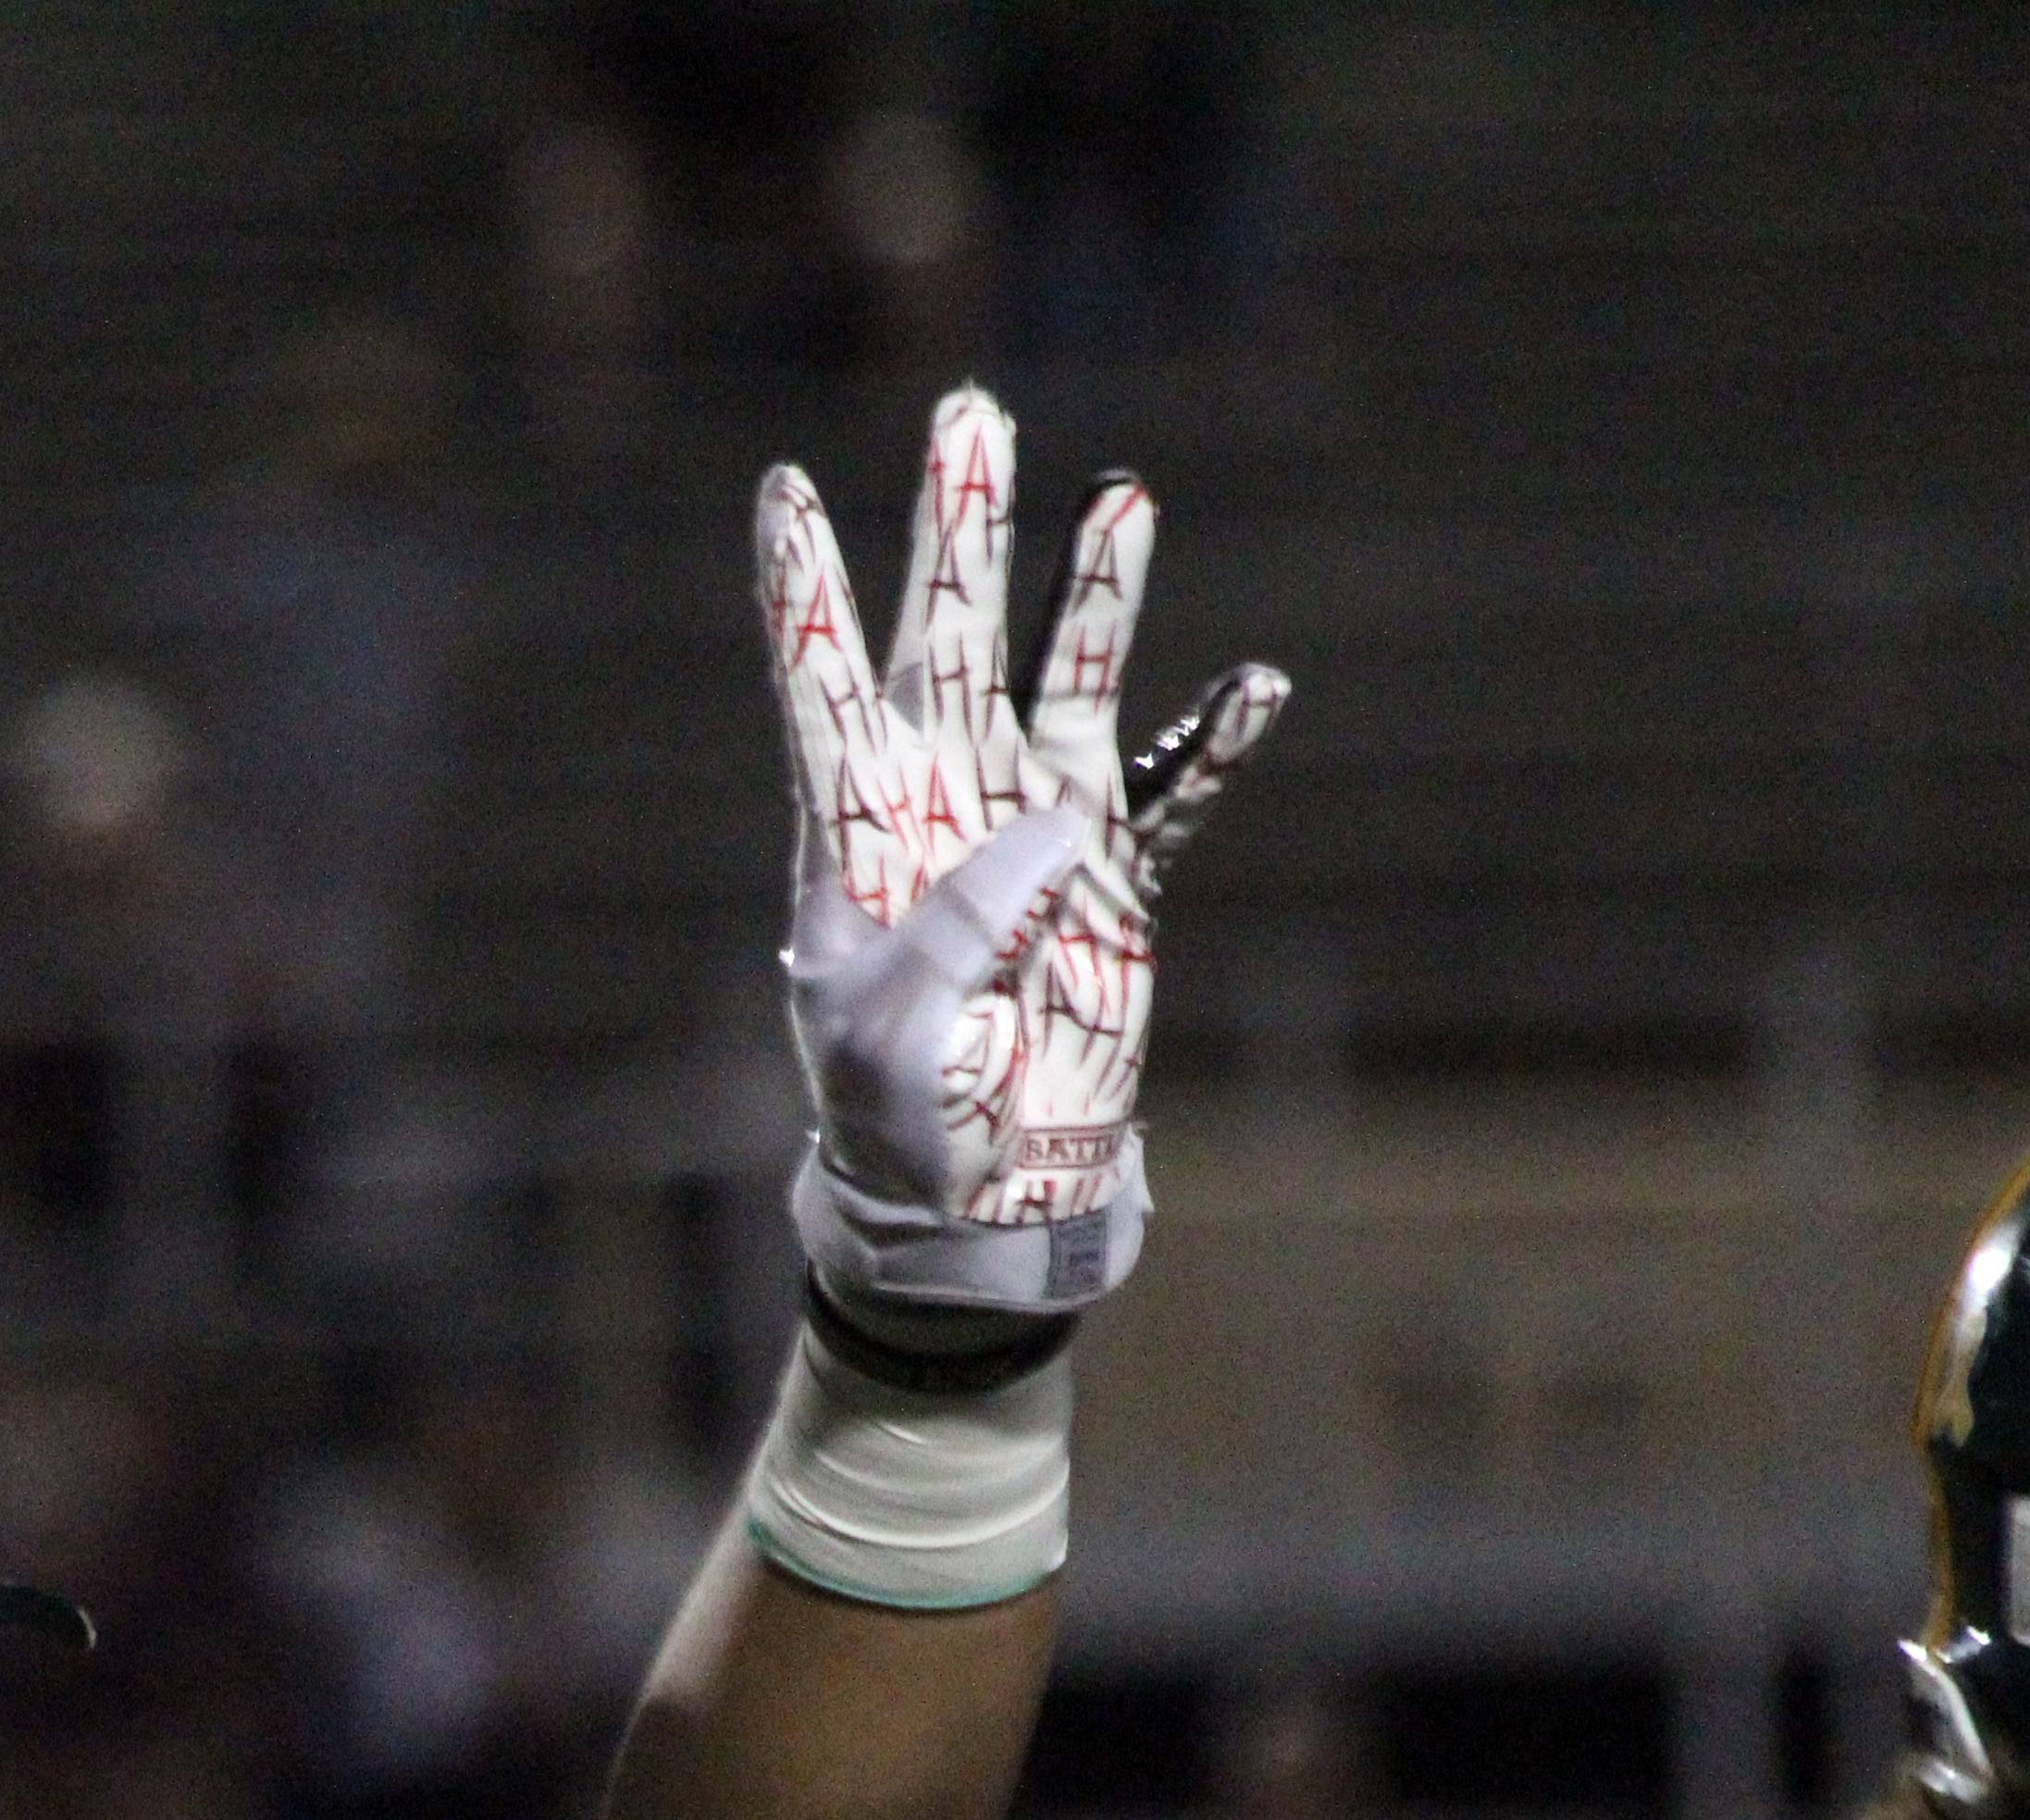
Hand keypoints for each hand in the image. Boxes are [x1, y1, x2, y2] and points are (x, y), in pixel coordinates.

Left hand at [760, 386, 1285, 1320]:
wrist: (978, 1195)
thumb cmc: (899, 1119)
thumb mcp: (891, 1036)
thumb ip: (952, 928)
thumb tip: (1042, 824)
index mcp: (855, 836)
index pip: (822, 686)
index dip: (804, 590)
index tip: (781, 489)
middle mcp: (944, 807)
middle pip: (949, 640)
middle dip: (959, 531)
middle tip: (968, 414)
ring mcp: (1037, 834)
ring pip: (1062, 680)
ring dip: (1091, 592)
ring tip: (1118, 494)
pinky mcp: (1115, 882)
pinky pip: (1167, 791)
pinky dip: (1208, 742)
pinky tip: (1248, 686)